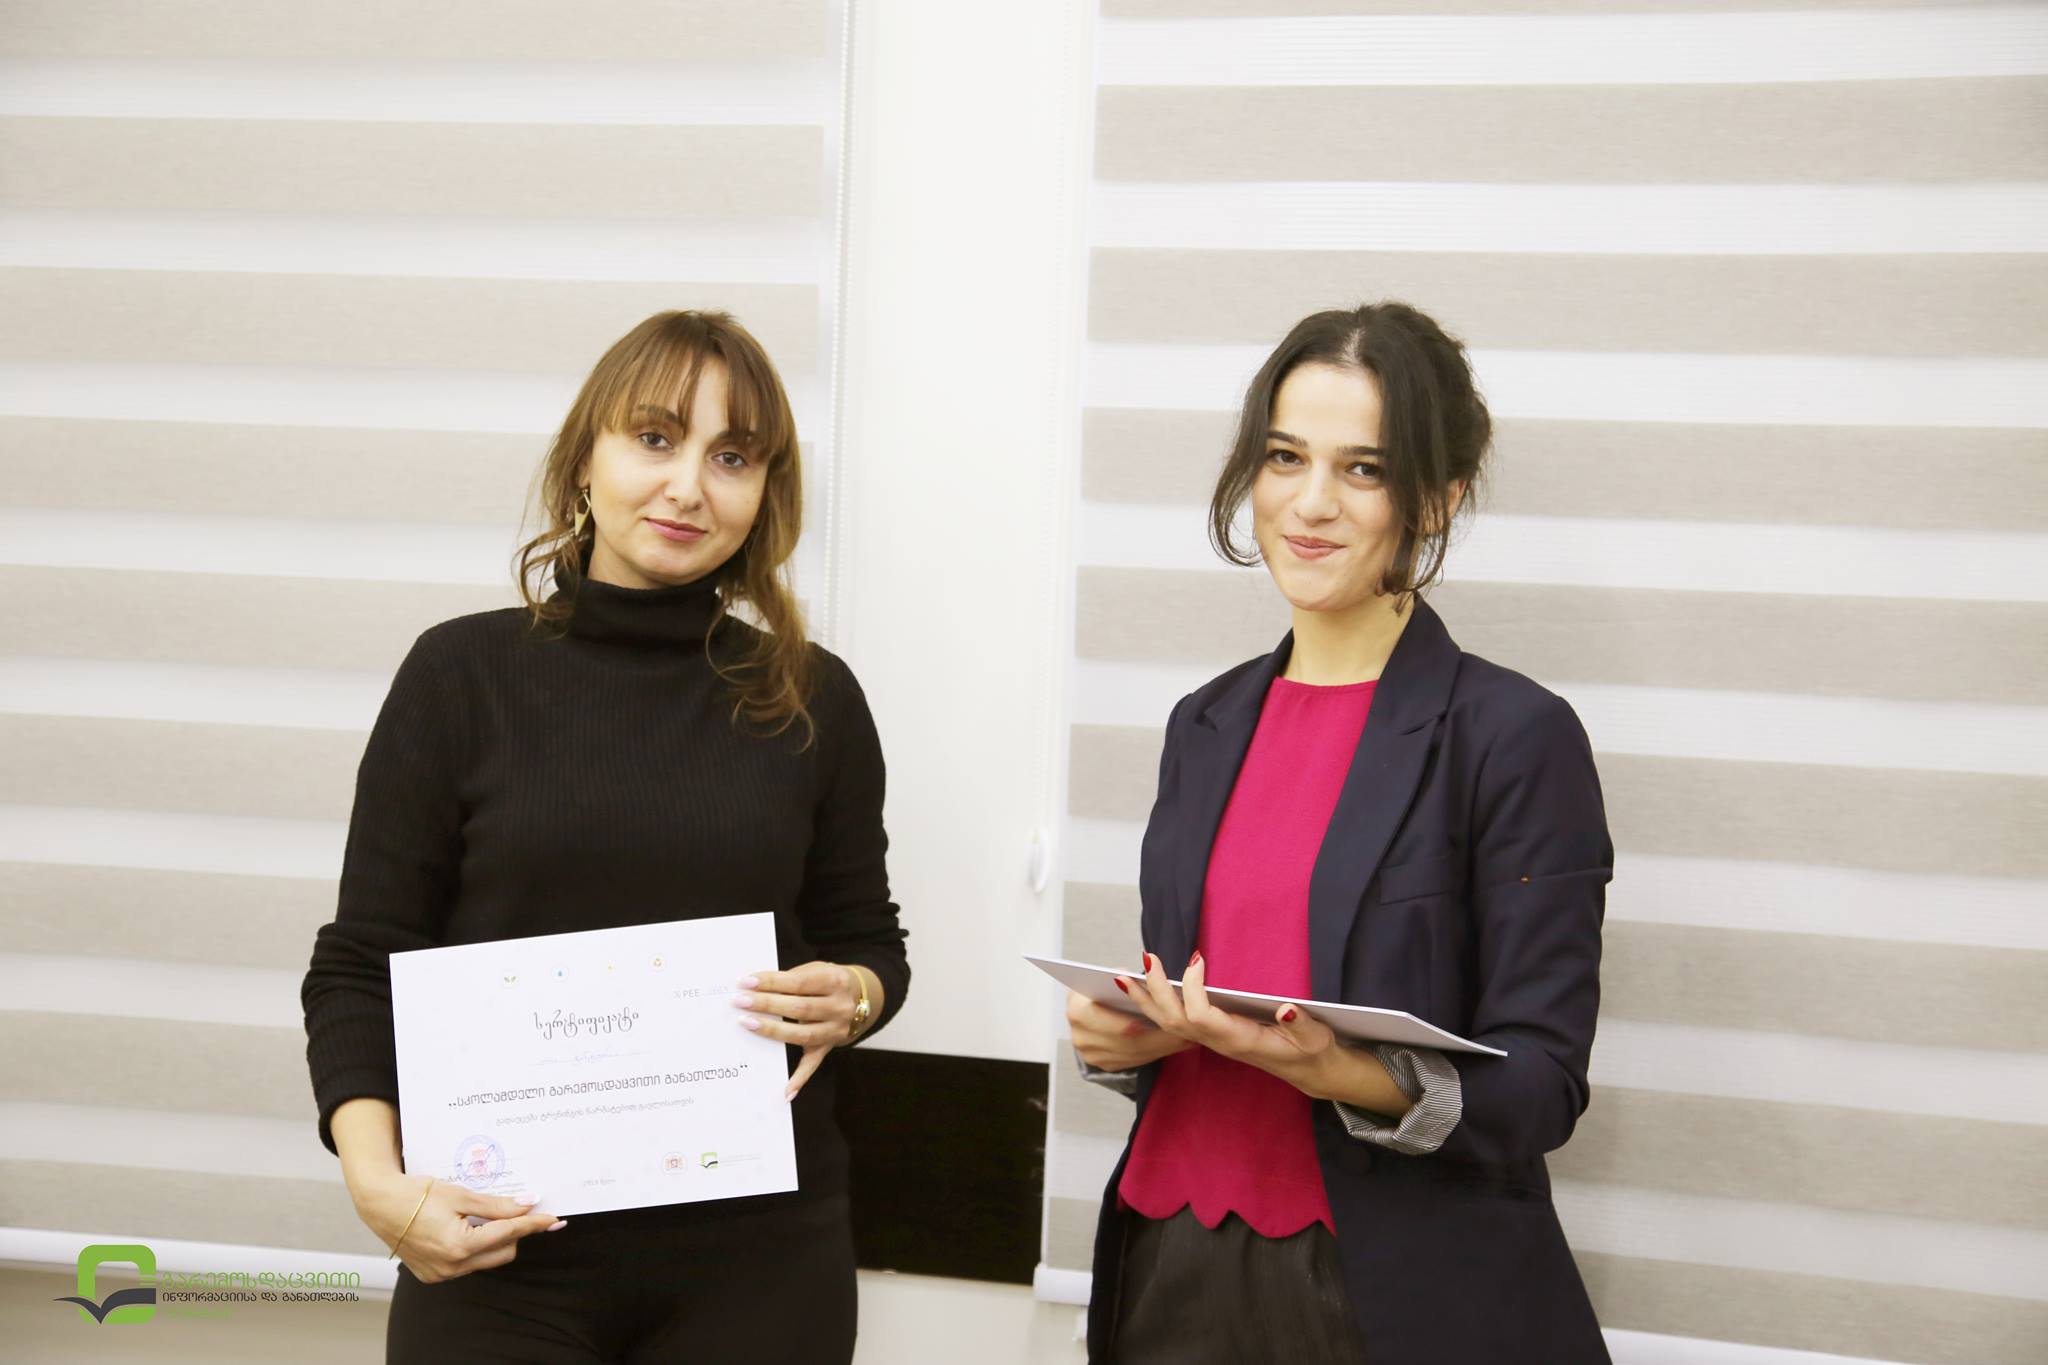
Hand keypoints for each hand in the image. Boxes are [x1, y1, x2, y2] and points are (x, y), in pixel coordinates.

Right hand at [352, 1174, 561, 1283]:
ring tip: (483, 1217)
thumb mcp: (461, 1194)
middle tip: (516, 1211)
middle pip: (503, 1252)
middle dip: (514, 1232)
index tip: (554, 1218)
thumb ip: (497, 1205)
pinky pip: (467, 1265)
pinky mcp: (433, 1276)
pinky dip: (474, 1248)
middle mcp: (451, 1267)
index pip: (509, 1233)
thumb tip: (528, 1205)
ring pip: (486, 1260)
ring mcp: (441, 1275)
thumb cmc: (417, 1194)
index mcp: (459, 1246)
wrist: (380, 1205)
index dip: (533, 1223)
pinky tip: (466, 1229)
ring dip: (494, 1241)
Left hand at [733, 960, 873, 1100]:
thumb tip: (754, 988)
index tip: (745, 982)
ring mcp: (836, 1030)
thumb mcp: (816, 969)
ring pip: (802, 1035)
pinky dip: (799, 1079)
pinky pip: (813, 1064)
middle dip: (767, 1004)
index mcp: (837, 981)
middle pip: (800, 1008)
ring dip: (772, 1030)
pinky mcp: (829, 1047)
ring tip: (747, 1022)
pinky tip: (785, 1091)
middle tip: (740, 1001)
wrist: (857, 995)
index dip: (771, 982)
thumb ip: (790, 978)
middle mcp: (840, 1007)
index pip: (799, 982)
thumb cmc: (826, 980)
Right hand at [1066, 988, 1190, 1071]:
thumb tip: (1149, 969)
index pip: (1122, 1023)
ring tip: (1189, 1036)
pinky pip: (1136, 1061)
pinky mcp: (1104, 1064)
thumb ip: (1125, 976)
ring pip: (1136, 1054)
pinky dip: (1157, 1051)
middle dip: (1164, 1037)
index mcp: (1079, 1010)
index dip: (1152, 1021)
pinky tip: (1175, 1043)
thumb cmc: (1101, 988)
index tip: (1178, 1017)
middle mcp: (1081, 1037)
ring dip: (1165, 1046)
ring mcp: (1092, 1055)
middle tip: (1191, 1031)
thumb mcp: (1107, 977)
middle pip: (1132, 1042)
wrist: (1086, 1009)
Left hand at [1118, 950, 1344, 1097]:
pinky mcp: (1211, 1036)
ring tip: (1123, 976)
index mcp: (1239, 1040)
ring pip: (1168, 1024)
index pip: (1202, 1016)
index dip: (1193, 989)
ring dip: (1145, 999)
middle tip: (1147, 957)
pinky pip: (1174, 1023)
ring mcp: (1211, 1041)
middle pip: (1174, 1020)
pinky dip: (1155, 1005)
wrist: (1309, 1071)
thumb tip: (1286, 1008)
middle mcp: (1219, 1042)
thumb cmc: (1312, 1051)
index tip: (1196, 959)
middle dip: (1156, 990)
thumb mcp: (1314, 1038)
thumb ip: (1300, 1024)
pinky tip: (1143, 988)